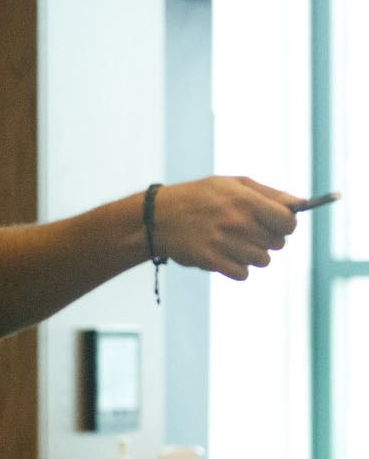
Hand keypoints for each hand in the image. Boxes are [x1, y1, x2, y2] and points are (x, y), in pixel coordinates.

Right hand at [152, 176, 302, 279]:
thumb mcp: (233, 184)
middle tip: (248, 233)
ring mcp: (224, 243)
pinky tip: (225, 256)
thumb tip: (301, 205)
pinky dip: (237, 268)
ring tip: (235, 244)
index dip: (286, 225)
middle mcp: (238, 222)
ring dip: (253, 255)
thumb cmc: (200, 197)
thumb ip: (269, 194)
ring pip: (263, 260)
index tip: (277, 225)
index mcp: (246, 201)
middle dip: (267, 239)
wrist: (158, 217)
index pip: (288, 222)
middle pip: (277, 243)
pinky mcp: (211, 261)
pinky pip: (243, 274)